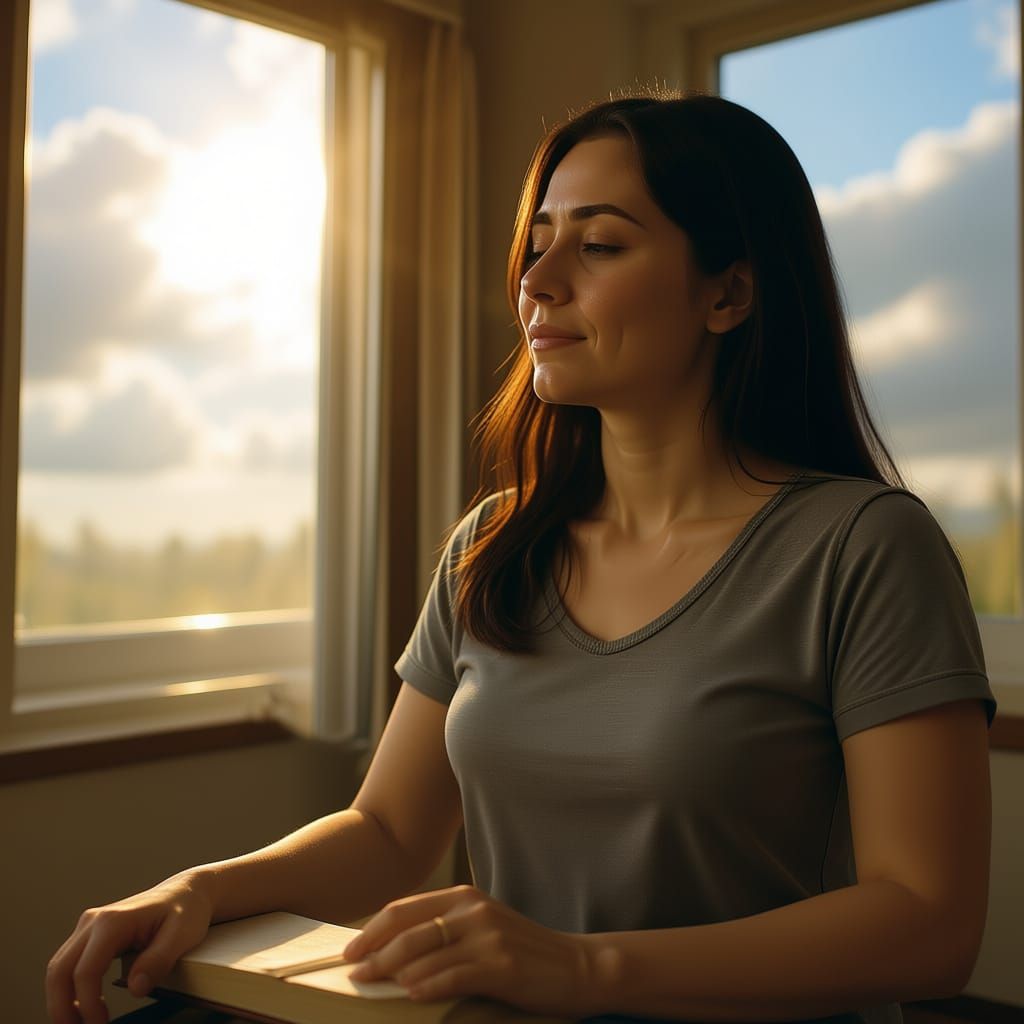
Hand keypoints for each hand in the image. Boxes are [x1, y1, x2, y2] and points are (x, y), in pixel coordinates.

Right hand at [45, 871, 213, 1023]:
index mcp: (114, 921)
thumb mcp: (183, 934)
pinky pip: (69, 964)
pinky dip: (69, 989)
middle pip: (60, 971)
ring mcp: (90, 926)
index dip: (88, 1005)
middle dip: (61, 1008)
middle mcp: (94, 921)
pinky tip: (82, 1007)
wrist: (187, 892)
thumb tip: (135, 989)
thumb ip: (159, 960)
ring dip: (62, 1000)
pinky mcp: (91, 935)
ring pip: (59, 968)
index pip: (86, 971)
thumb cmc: (187, 910)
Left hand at [341, 884, 599, 1016]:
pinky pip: (452, 975)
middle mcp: (473, 910)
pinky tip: (410, 994)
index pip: (404, 909)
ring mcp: (487, 936)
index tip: (351, 951)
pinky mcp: (500, 964)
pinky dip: (427, 985)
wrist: (577, 965)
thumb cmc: (523, 951)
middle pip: (408, 928)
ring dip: (392, 971)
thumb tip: (394, 952)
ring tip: (372, 986)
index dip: (372, 930)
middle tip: (354, 973)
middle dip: (374, 952)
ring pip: (425, 952)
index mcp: (464, 898)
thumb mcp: (482, 929)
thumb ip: (445, 932)